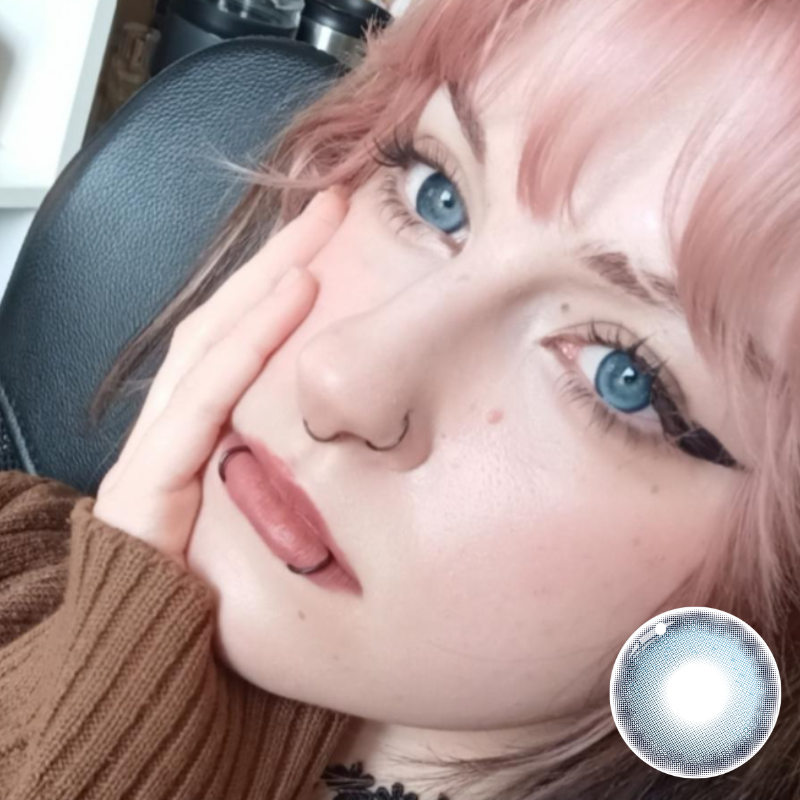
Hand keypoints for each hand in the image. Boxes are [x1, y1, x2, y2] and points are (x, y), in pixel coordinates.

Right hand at [93, 189, 347, 568]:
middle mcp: (172, 426)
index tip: (327, 237)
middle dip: (275, 260)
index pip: (236, 336)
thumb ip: (289, 459)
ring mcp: (155, 448)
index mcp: (200, 429)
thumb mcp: (264, 509)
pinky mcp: (143, 483)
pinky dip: (246, 347)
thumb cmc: (213, 593)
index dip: (278, 281)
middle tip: (328, 207)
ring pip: (209, 345)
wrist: (138, 661)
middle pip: (221, 323)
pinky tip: (292, 298)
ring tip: (315, 238)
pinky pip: (201, 404)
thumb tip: (354, 424)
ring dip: (265, 284)